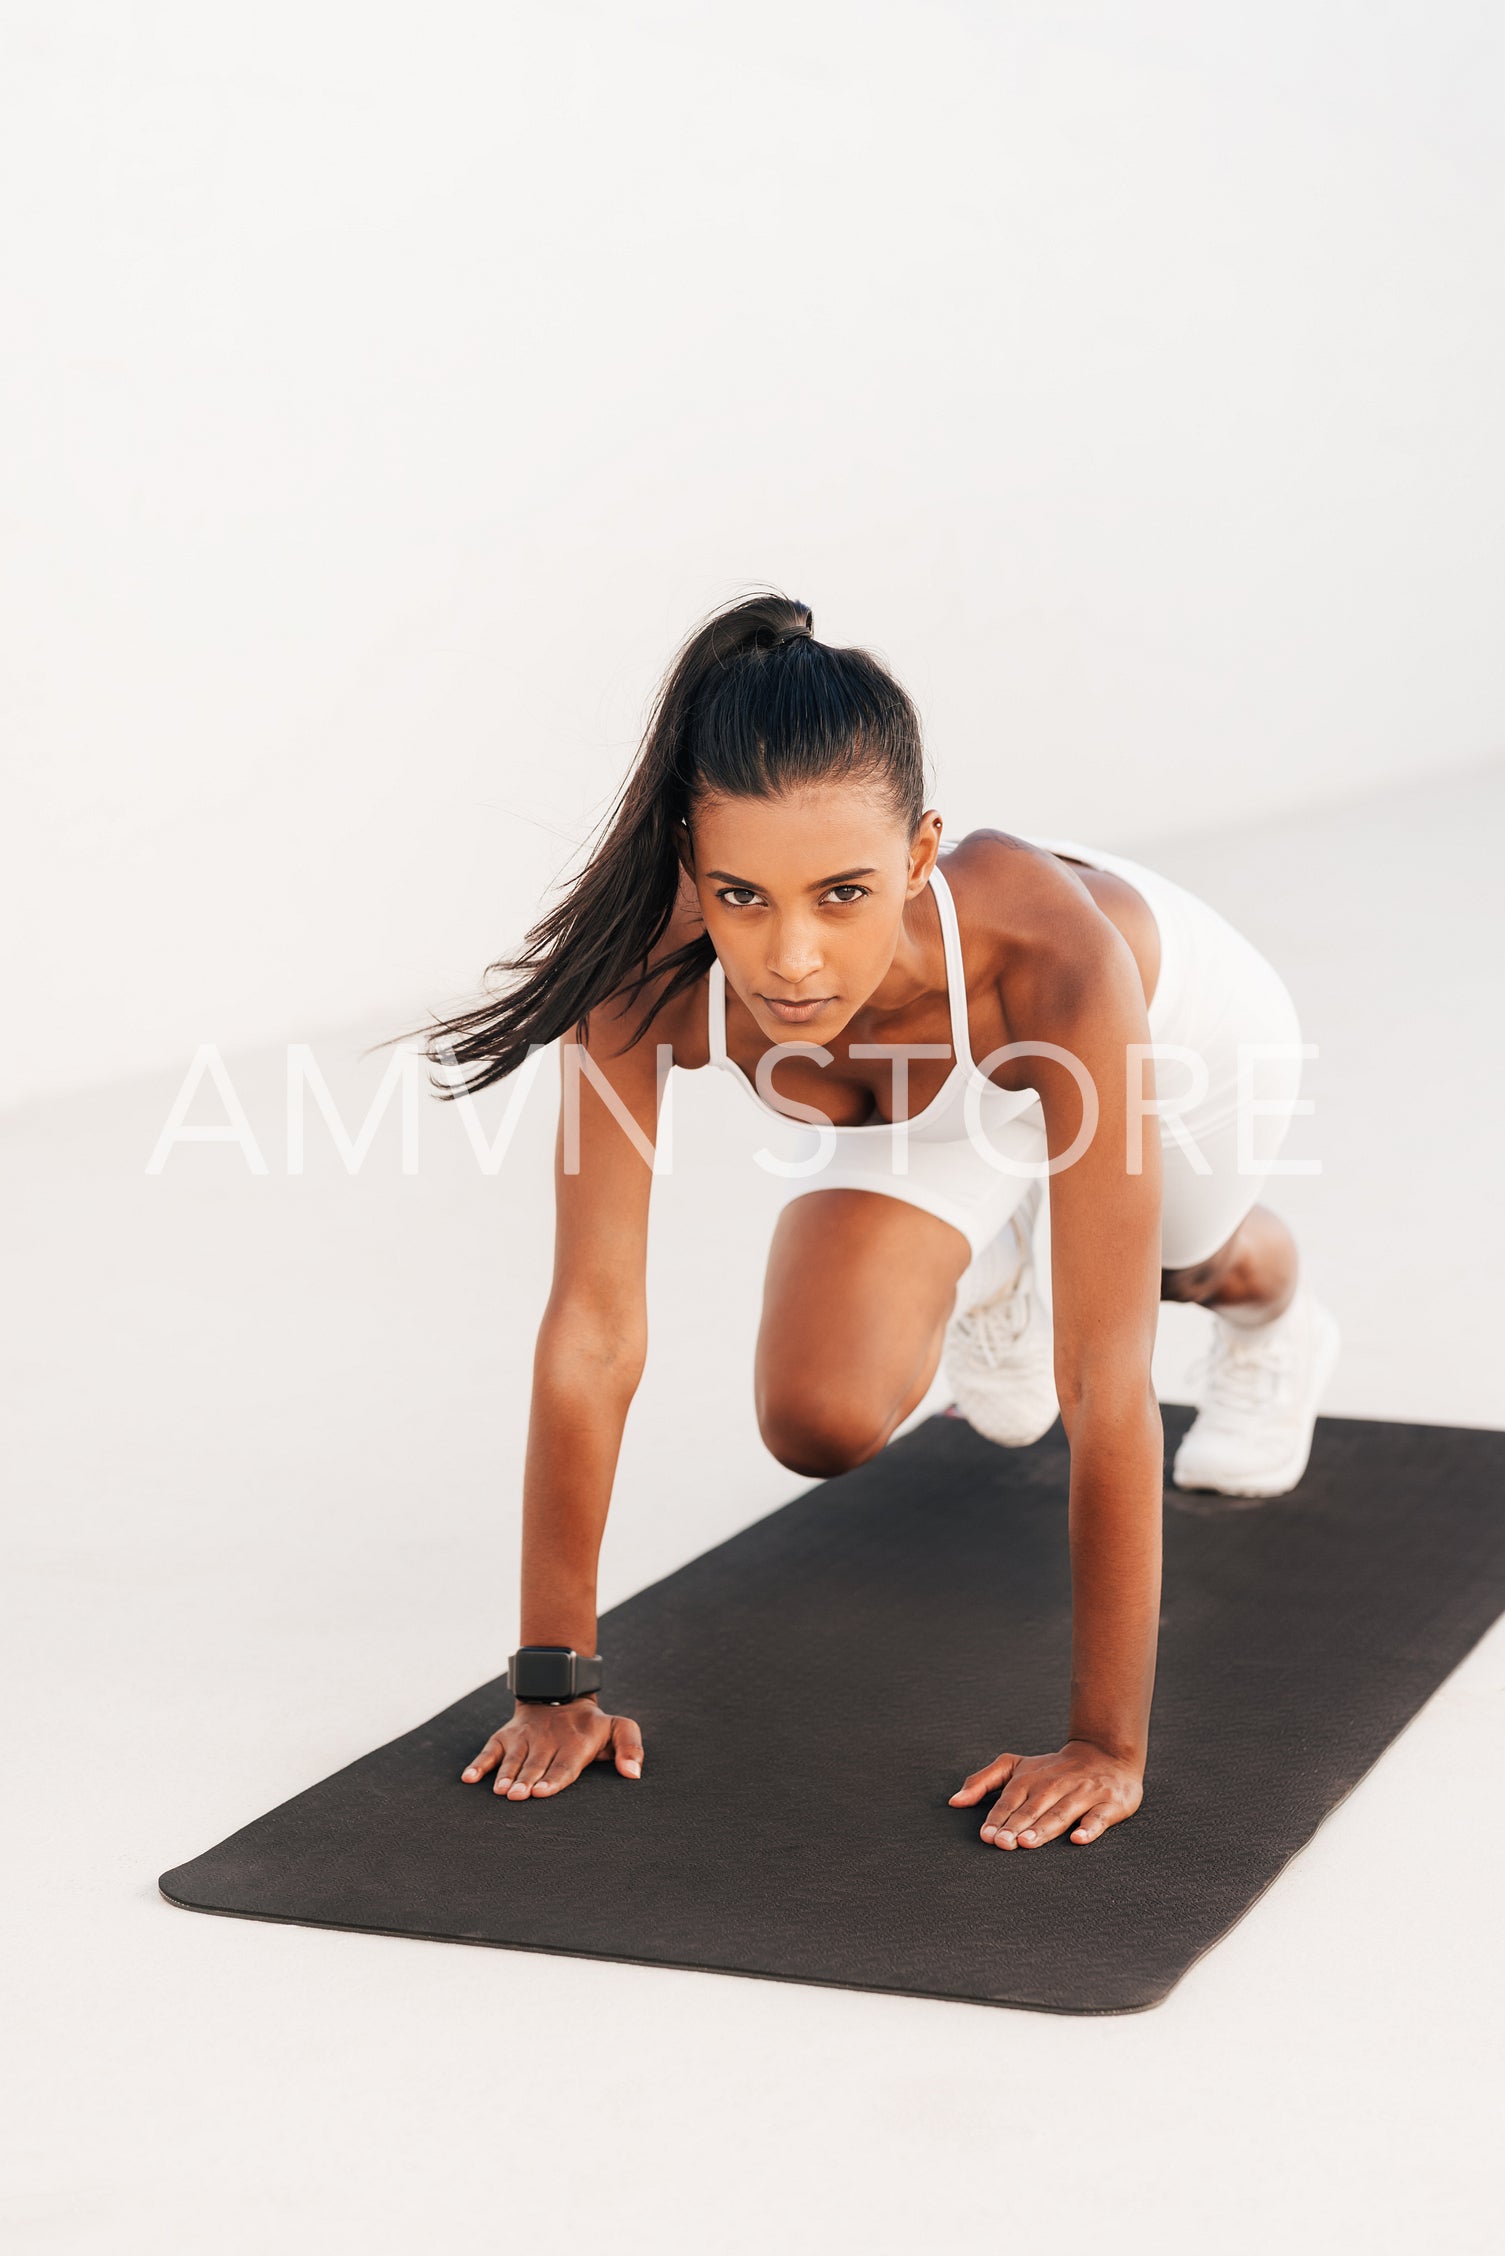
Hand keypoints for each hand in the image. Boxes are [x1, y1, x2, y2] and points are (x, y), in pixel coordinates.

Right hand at [460, 1696, 643, 1800]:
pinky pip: (490, 1750)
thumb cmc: (591, 1726)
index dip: (553, 1779)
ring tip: (500, 1791)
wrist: (559, 1694)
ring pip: (513, 1760)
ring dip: (505, 1775)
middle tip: (518, 1796)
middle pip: (536, 1765)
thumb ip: (630, 1747)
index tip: (543, 1792)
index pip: (564, 1765)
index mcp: (575, 1744)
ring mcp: (524, 1738)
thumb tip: (633, 1774)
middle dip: (526, 1781)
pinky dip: (479, 1764)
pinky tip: (469, 1778)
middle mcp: (547, 1741)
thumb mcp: (619, 1727)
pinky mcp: (505, 1736)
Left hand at [948, 1739, 1142, 1848]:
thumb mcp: (1017, 1767)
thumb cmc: (1053, 1769)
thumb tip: (954, 1801)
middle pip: (1033, 1808)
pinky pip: (1098, 1817)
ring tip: (1027, 1842)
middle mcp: (1055, 1785)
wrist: (1106, 1753)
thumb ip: (984, 1781)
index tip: (987, 1836)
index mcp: (1031, 1778)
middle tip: (1002, 1844)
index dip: (998, 1818)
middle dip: (1017, 1826)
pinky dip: (1089, 1828)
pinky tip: (1078, 1839)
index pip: (1010, 1800)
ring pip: (1061, 1813)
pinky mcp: (1108, 1803)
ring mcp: (1082, 1793)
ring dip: (1044, 1827)